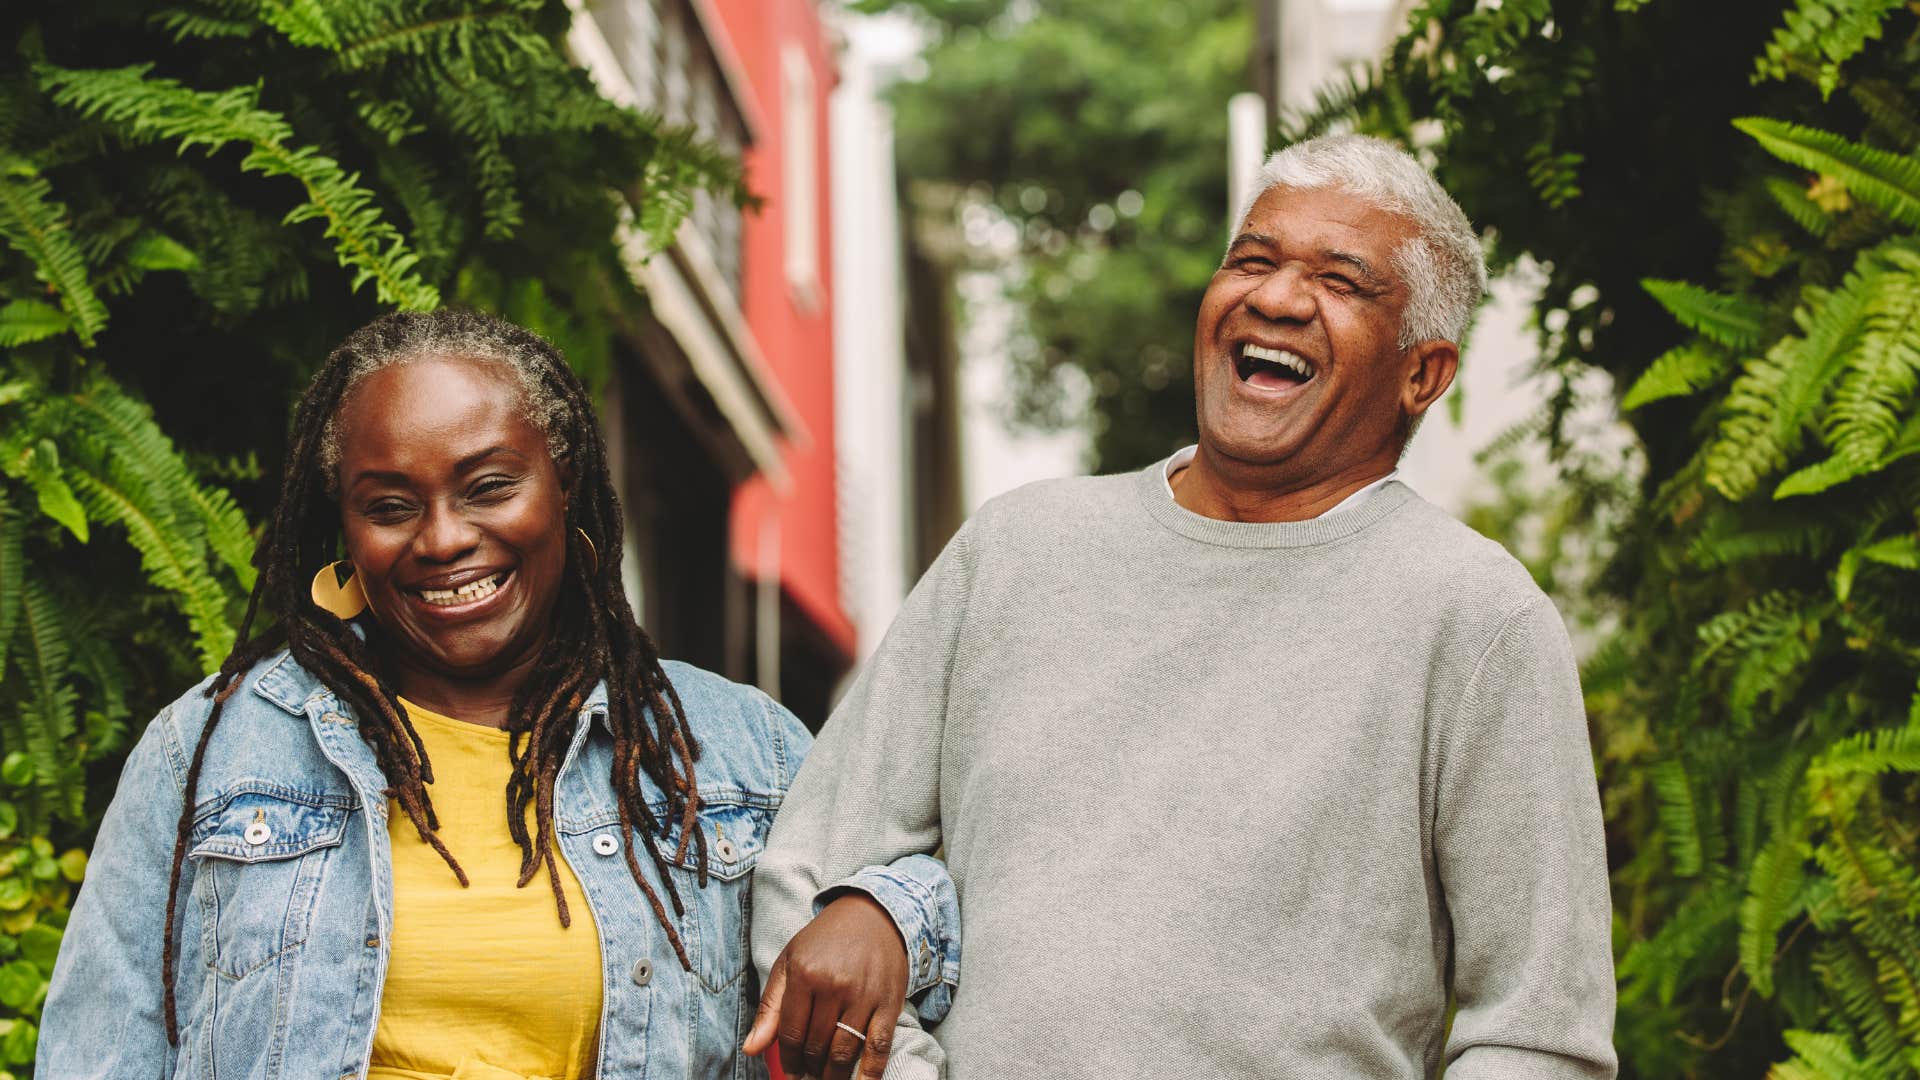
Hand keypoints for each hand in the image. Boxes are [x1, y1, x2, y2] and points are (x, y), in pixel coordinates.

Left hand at [743, 892, 909, 1079]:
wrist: (873, 915)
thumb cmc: (826, 941)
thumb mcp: (790, 963)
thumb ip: (770, 1007)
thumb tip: (751, 1048)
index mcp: (805, 974)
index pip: (791, 1034)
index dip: (789, 1060)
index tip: (790, 1071)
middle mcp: (834, 985)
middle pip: (817, 1046)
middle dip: (810, 1068)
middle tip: (809, 1074)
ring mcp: (863, 996)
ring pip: (844, 1052)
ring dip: (834, 1074)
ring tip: (827, 1078)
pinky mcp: (888, 1003)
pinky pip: (879, 1046)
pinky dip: (871, 1072)